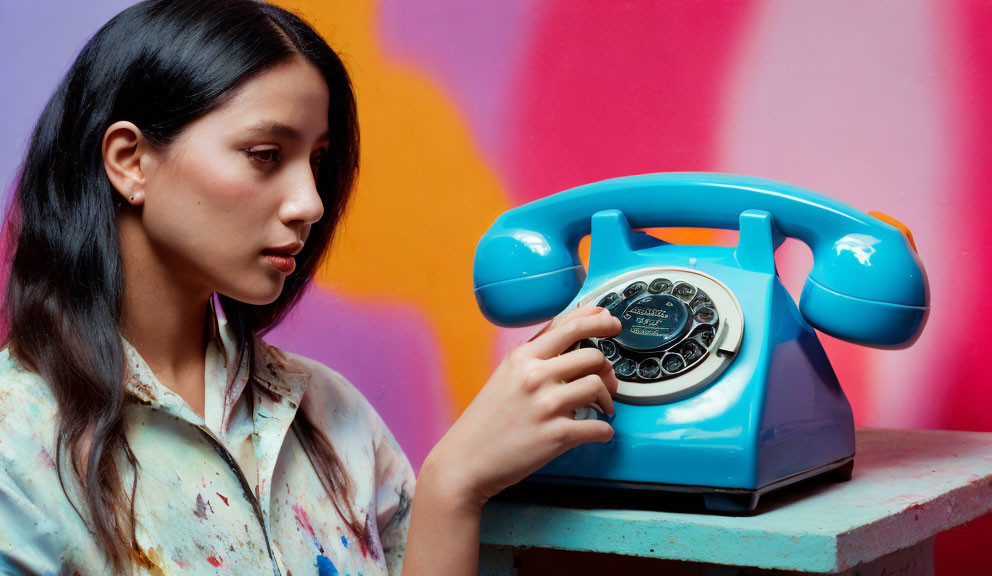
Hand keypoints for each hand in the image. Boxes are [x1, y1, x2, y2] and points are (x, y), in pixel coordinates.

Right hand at [422, 305, 621, 510]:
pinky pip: (599, 427)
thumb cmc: (486, 420)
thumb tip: (571, 337)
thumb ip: (536, 355)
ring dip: (608, 400)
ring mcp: (546, 405)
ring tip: (601, 409)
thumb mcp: (506, 375)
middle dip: (608, 368)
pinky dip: (604, 431)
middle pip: (593, 355)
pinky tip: (596, 431)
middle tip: (608, 380)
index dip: (598, 320)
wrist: (466, 460)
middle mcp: (535, 376)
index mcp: (523, 357)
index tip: (611, 322)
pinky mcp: (556, 435)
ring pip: (599, 387)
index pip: (569, 326)